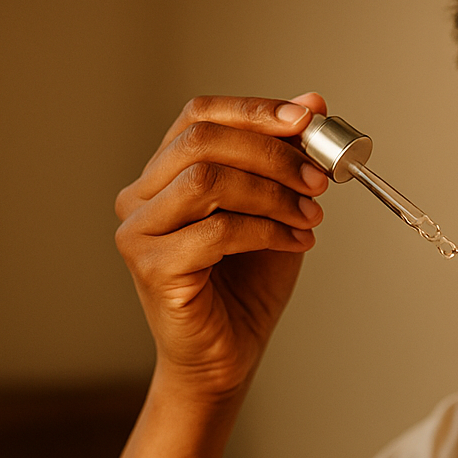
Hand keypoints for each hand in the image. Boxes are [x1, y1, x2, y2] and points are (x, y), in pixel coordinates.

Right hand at [113, 93, 331, 401]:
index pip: (201, 116)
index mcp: (164, 174)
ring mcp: (139, 232)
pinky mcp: (152, 268)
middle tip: (319, 179)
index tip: (308, 121)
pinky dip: (266, 231)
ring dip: (271, 193)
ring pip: (206, 179)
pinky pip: (215, 231)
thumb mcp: (277, 209)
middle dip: (272, 154)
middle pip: (202, 141)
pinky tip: (296, 243)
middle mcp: (141, 197)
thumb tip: (312, 101)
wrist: (228, 356)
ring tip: (310, 216)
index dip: (256, 111)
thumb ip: (287, 159)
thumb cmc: (246, 286)